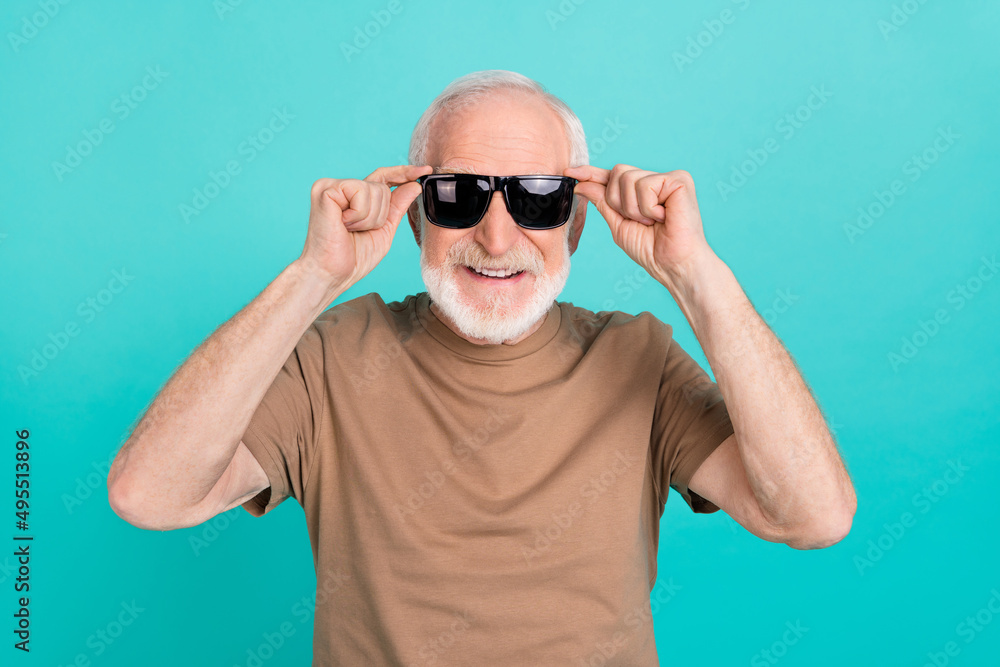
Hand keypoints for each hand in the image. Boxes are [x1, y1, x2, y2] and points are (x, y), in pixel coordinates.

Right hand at [298, 164, 431, 288]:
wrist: (332, 274)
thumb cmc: (353, 258)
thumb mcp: (384, 230)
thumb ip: (397, 207)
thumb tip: (414, 185)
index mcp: (354, 197)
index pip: (384, 177)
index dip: (404, 173)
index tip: (425, 170)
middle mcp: (342, 188)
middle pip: (382, 187)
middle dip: (379, 216)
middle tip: (357, 232)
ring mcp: (331, 186)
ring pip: (374, 190)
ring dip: (368, 218)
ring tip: (348, 230)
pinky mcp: (326, 189)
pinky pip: (360, 193)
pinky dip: (358, 215)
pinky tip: (342, 224)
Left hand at [564, 164, 715, 288]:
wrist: (672, 264)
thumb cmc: (650, 248)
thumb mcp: (618, 223)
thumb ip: (602, 201)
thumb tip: (581, 183)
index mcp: (642, 190)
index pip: (612, 176)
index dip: (591, 173)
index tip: (568, 171)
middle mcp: (656, 179)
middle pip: (617, 172)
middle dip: (617, 201)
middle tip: (638, 221)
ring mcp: (668, 178)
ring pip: (628, 178)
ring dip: (633, 208)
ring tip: (652, 222)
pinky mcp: (679, 180)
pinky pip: (645, 185)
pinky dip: (647, 208)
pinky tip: (663, 217)